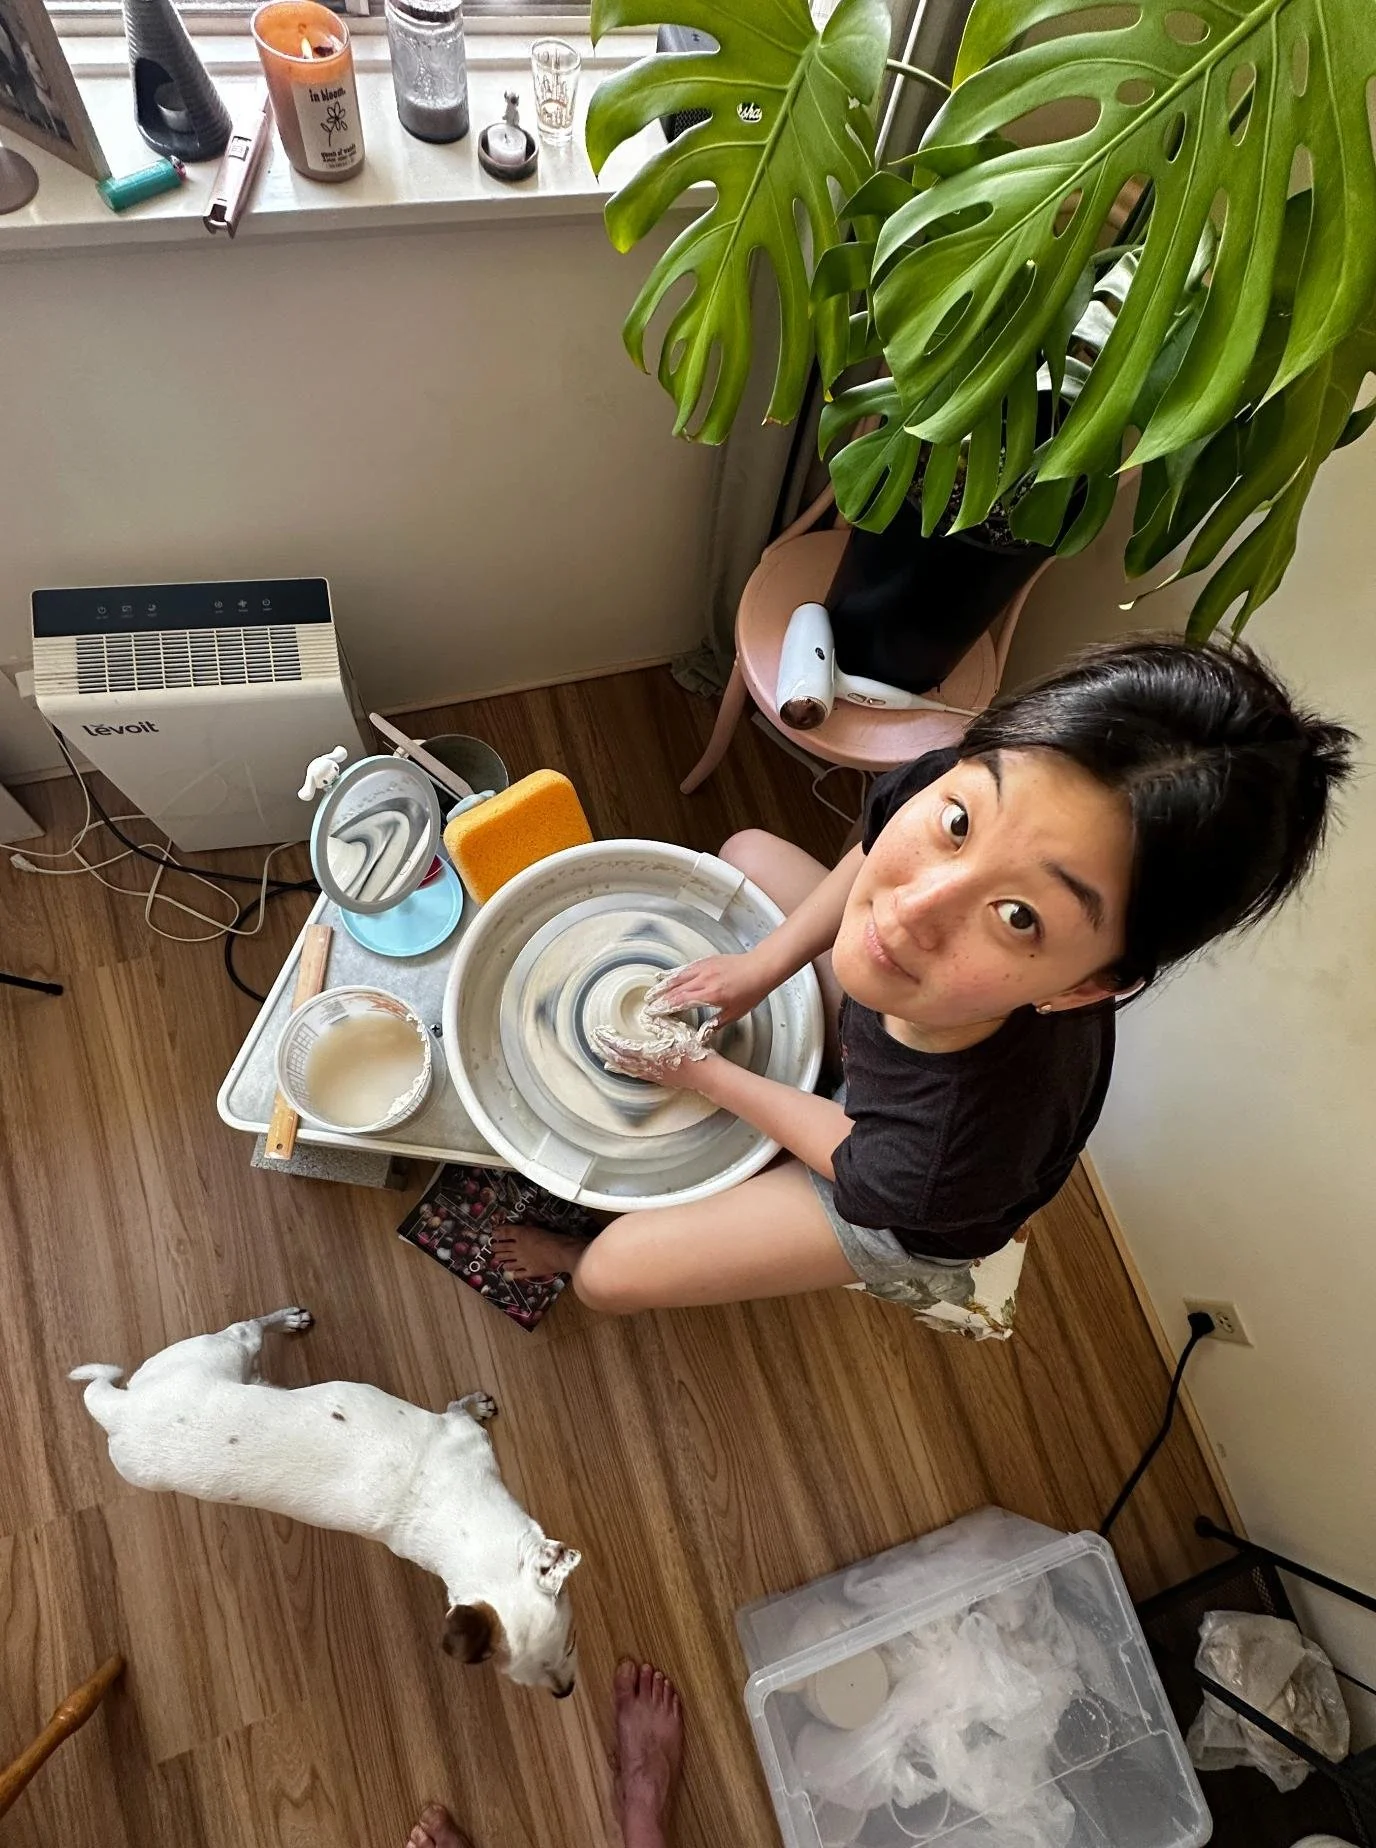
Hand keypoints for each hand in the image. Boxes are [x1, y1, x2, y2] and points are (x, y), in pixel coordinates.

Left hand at [591, 1027, 715, 1091]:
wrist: (706, 1074)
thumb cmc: (693, 1051)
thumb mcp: (677, 1030)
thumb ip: (659, 1023)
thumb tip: (645, 1016)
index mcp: (648, 1052)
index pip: (621, 1044)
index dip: (608, 1038)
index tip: (598, 1032)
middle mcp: (645, 1065)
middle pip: (618, 1057)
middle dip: (604, 1048)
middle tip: (593, 1040)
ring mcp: (650, 1073)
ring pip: (623, 1067)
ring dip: (610, 1058)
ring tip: (599, 1053)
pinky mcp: (656, 1078)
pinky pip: (632, 1073)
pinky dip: (621, 1069)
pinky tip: (617, 1068)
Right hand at [644, 952, 773, 1031]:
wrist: (761, 968)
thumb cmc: (751, 991)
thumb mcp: (734, 1013)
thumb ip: (714, 1024)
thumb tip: (700, 1038)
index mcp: (710, 995)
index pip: (680, 1001)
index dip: (664, 1007)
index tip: (653, 1012)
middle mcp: (704, 980)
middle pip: (675, 989)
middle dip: (659, 997)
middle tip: (647, 1005)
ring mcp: (704, 969)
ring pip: (677, 977)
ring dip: (662, 985)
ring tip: (651, 992)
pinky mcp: (706, 961)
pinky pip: (685, 968)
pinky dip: (673, 973)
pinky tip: (665, 976)